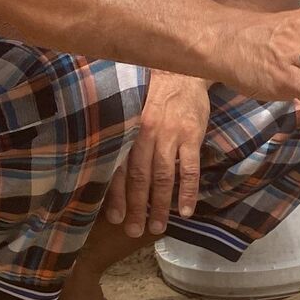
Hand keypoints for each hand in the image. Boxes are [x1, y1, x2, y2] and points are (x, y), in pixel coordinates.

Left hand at [111, 71, 208, 236]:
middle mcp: (146, 134)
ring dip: (160, 205)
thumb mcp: (131, 108)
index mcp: (128, 129)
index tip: (115, 218)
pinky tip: (186, 210)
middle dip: (137, 207)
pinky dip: (188, 192)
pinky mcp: (192, 135)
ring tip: (157, 227)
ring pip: (163, 177)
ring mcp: (171, 136)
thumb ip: (123, 135)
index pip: (120, 167)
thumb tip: (107, 165)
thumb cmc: (152, 91)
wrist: (182, 68)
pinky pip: (190, 169)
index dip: (117, 195)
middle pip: (140, 178)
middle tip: (135, 231)